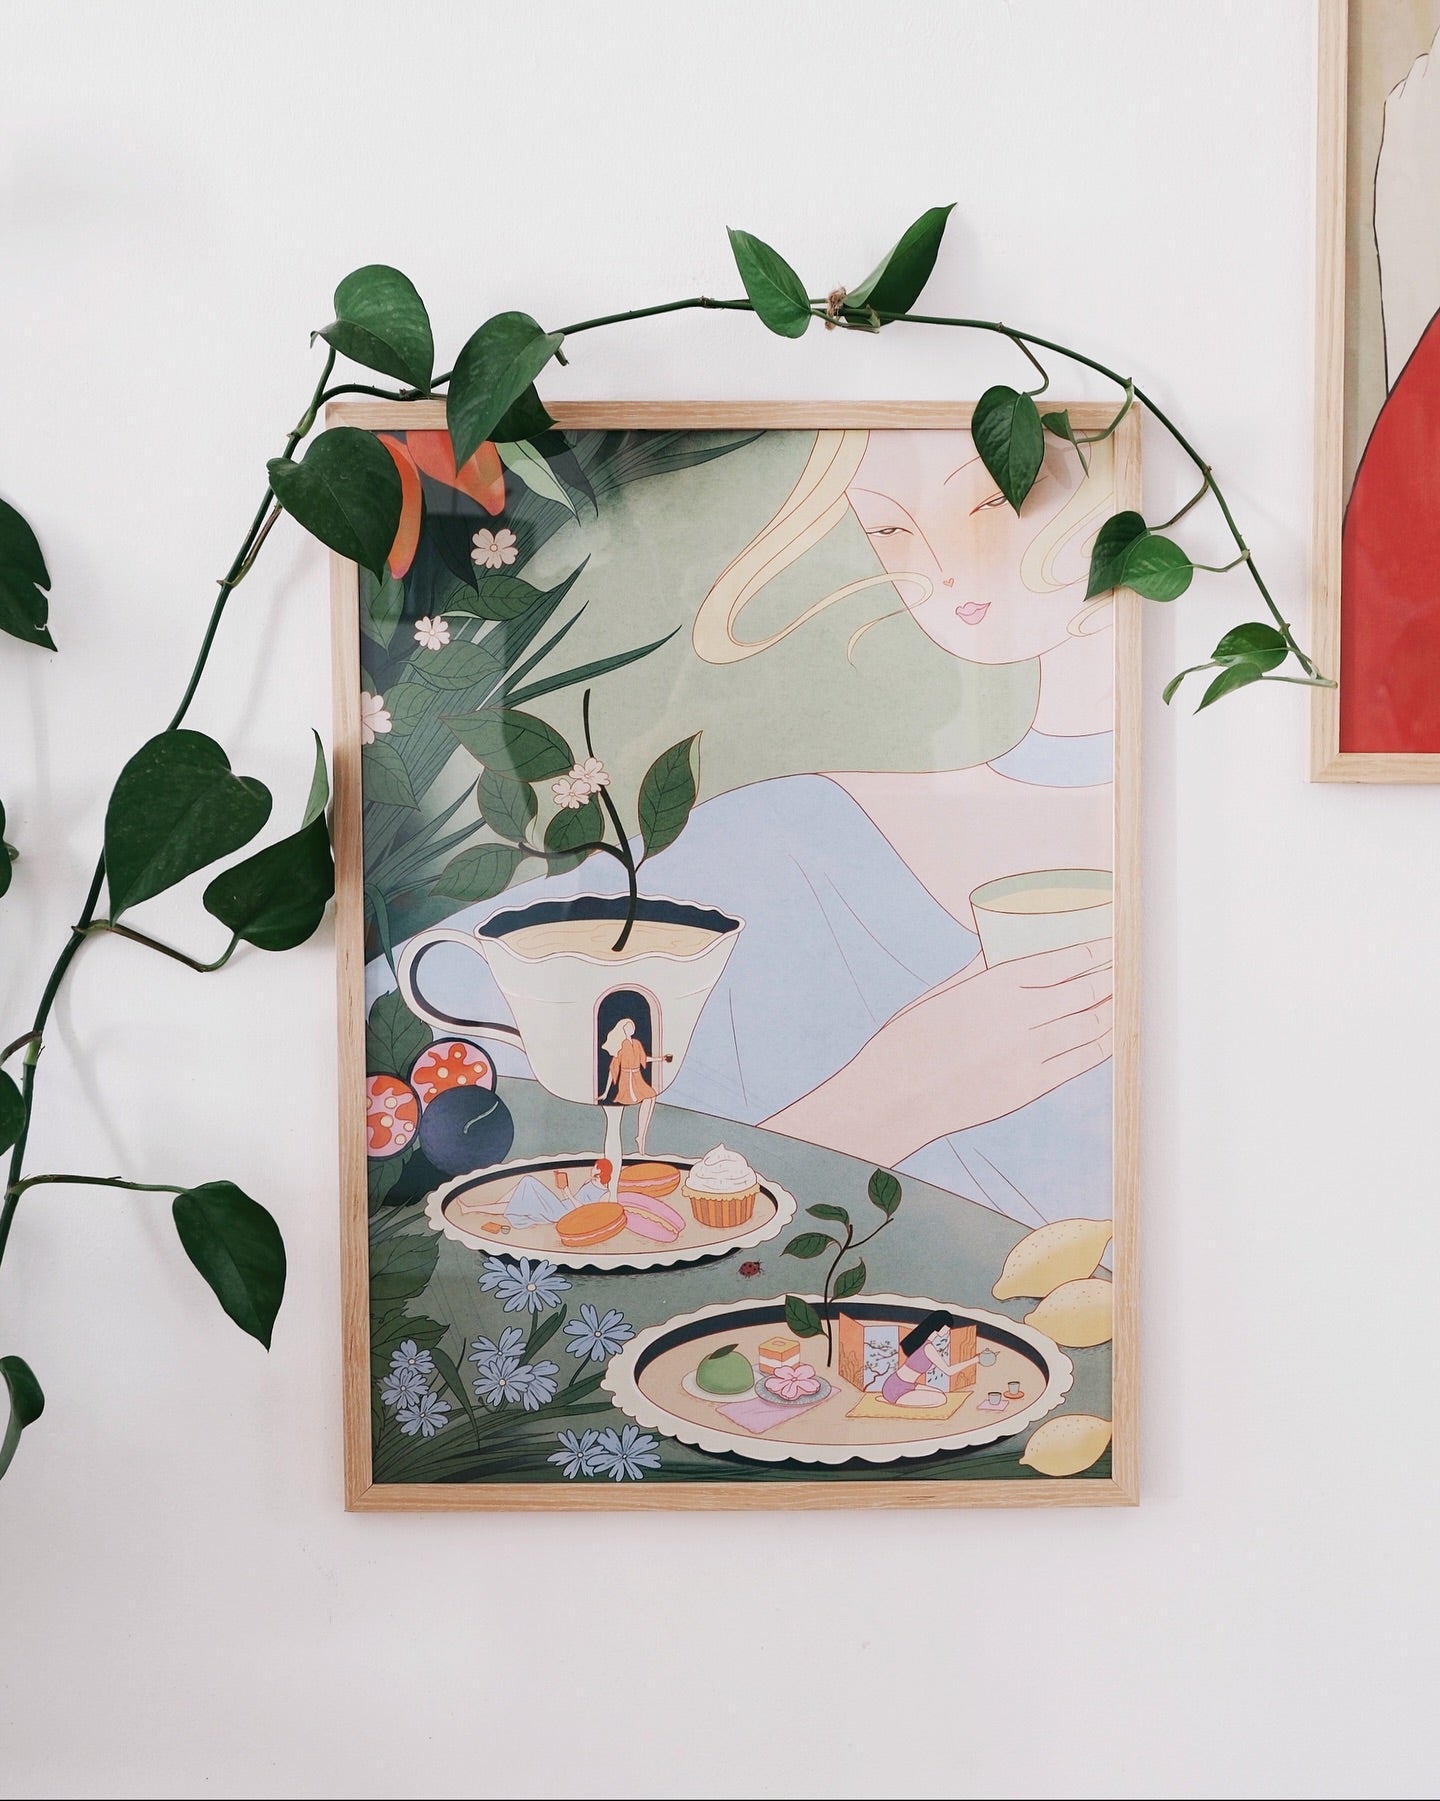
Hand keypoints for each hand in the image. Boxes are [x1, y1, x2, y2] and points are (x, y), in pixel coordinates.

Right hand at [764, 938, 1112, 1165]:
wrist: (895, 1096)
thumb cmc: (910, 1039)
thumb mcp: (943, 991)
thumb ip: (982, 968)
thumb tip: (1006, 946)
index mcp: (996, 983)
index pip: (1066, 957)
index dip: (1098, 946)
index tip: (1115, 936)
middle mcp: (1021, 1014)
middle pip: (1087, 987)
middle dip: (1116, 971)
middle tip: (1135, 959)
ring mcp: (1030, 1052)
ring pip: (1093, 1023)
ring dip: (1117, 1005)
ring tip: (1132, 990)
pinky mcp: (1032, 1085)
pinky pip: (1083, 1060)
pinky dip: (1106, 1043)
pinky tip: (1117, 1031)